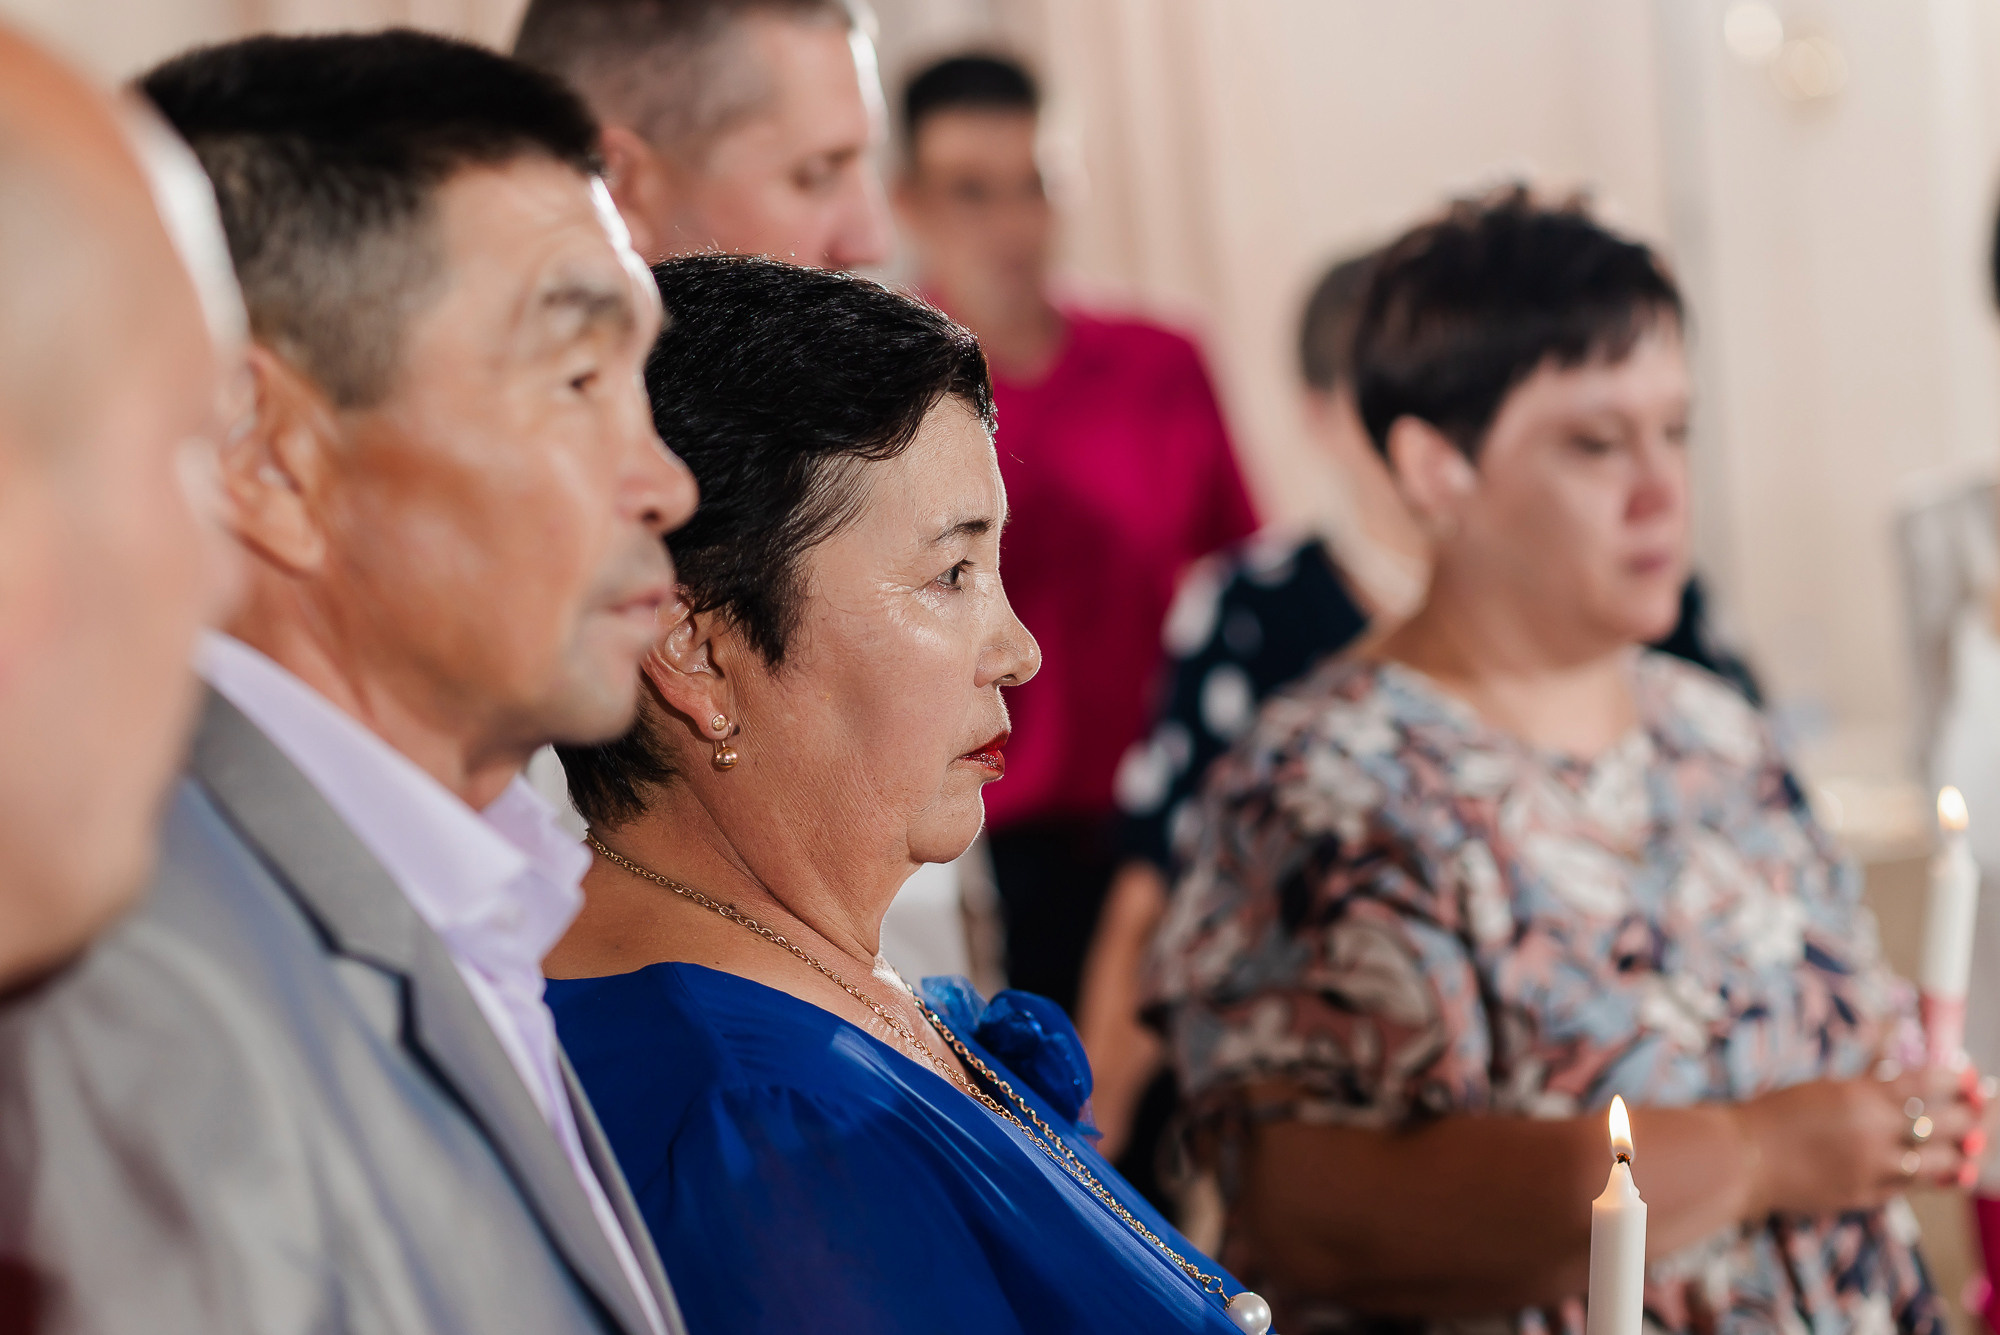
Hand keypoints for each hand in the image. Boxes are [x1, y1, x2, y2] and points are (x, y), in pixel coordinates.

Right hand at [1734, 1065, 1985, 1217]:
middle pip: (1947, 1124)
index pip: (1929, 1083)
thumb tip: (1898, 1062)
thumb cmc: (1774, 1115)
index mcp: (1862, 1096)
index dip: (1956, 1080)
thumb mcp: (1823, 1088)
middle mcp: (1876, 1131)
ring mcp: (1875, 1168)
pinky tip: (1945, 1171)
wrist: (1743, 1158)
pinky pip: (1912, 1187)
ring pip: (1941, 1163)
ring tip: (1973, 1145)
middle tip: (1986, 1107)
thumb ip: (1867, 1082)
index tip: (1969, 1078)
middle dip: (1974, 1115)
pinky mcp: (1867, 1196)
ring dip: (1962, 1152)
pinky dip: (1931, 1178)